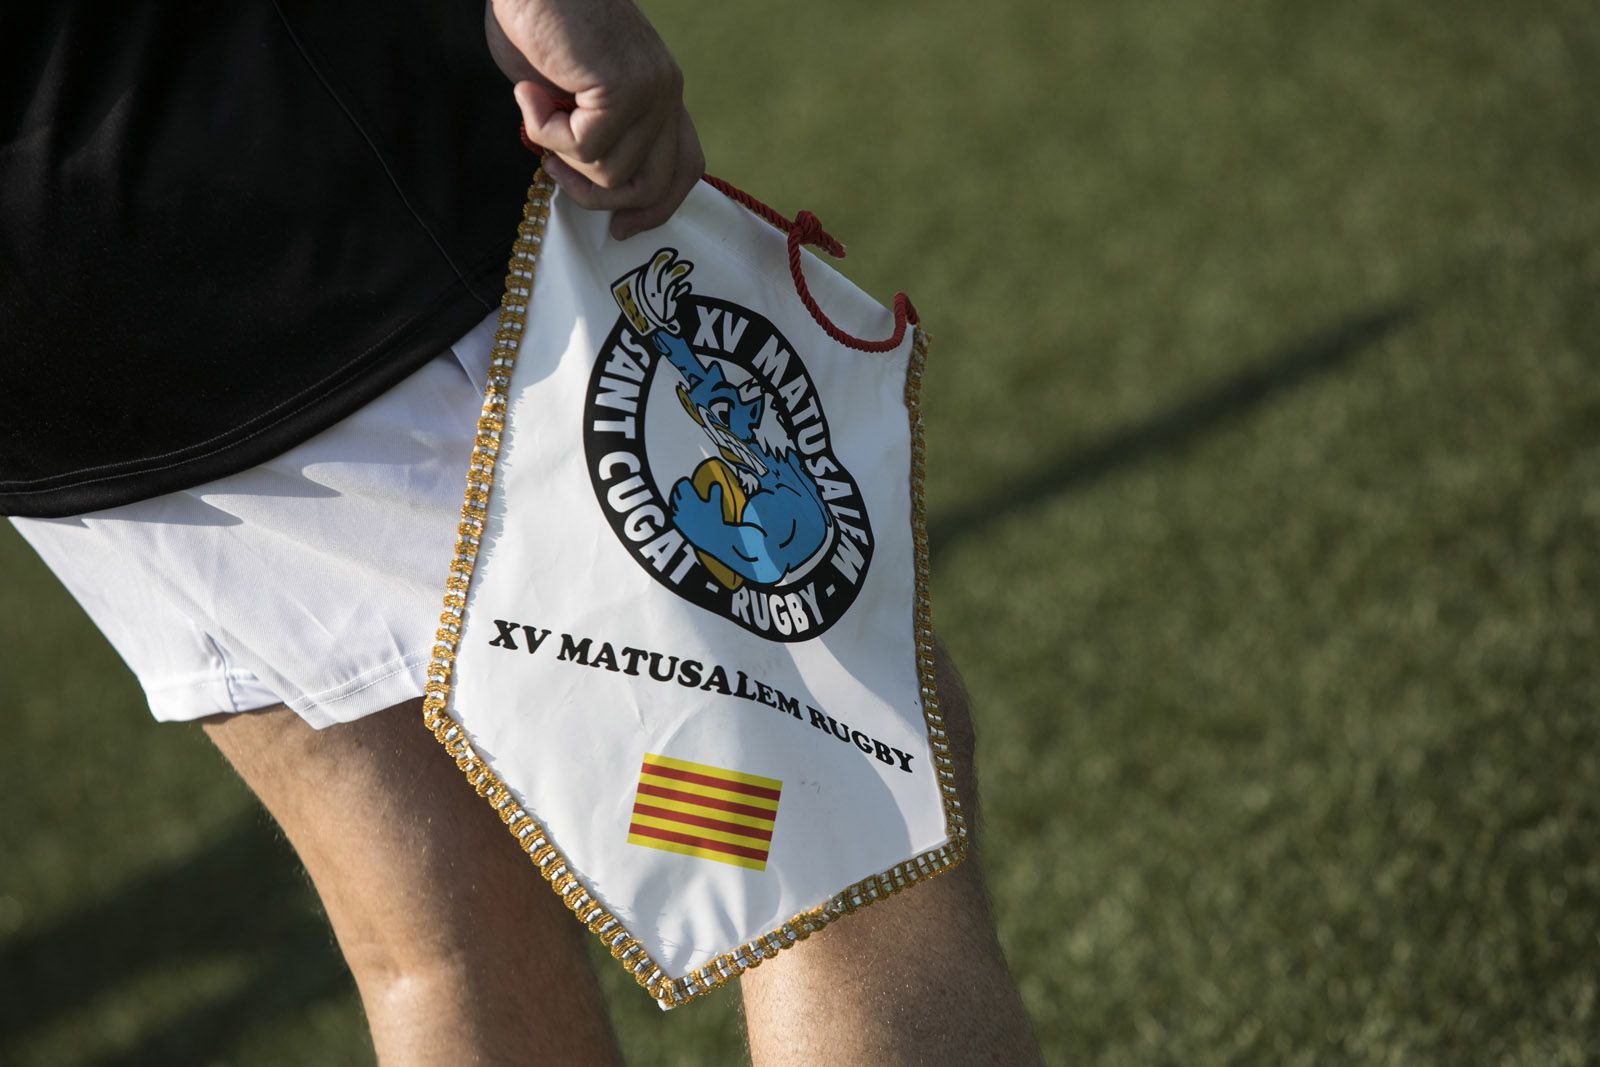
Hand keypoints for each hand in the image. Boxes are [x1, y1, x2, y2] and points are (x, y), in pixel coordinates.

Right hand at [485, 0, 704, 239]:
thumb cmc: (538, 22)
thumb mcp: (570, 92)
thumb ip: (588, 133)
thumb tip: (580, 180)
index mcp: (660, 93)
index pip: (683, 166)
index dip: (656, 207)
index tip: (620, 227)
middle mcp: (665, 92)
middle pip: (654, 184)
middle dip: (597, 197)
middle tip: (554, 173)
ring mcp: (649, 90)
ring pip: (610, 171)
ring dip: (559, 152)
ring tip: (534, 108)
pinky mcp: (622, 87)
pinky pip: (584, 147)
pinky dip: (544, 130)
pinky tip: (529, 92)